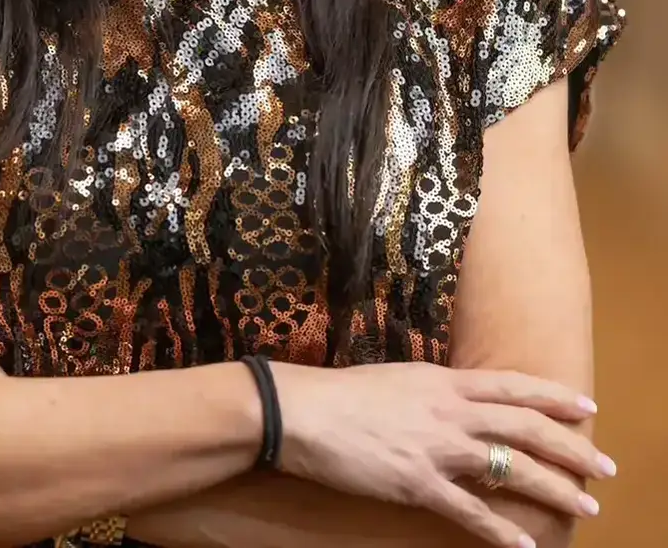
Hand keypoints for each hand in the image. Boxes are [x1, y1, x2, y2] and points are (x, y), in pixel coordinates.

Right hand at [271, 360, 615, 547]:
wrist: (306, 413)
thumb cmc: (346, 393)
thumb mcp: (400, 378)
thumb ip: (435, 392)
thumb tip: (459, 400)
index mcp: (444, 381)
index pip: (513, 386)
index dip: (554, 396)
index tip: (588, 406)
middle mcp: (450, 411)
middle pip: (525, 427)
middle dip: (571, 448)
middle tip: (604, 467)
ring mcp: (438, 449)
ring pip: (511, 468)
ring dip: (553, 490)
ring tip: (585, 508)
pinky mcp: (420, 485)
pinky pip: (472, 513)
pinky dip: (502, 533)